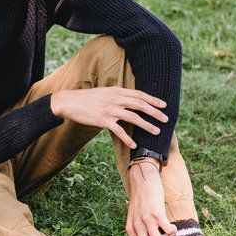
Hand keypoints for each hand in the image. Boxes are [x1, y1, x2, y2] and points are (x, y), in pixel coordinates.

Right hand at [50, 87, 168, 148]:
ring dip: (146, 125)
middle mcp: (115, 98)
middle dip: (154, 112)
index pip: (139, 94)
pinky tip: (134, 144)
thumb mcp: (104, 93)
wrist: (70, 101)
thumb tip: (129, 101)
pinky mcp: (103, 120)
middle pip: (139, 104)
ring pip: (133, 117)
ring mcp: (109, 109)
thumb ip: (117, 96)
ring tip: (156, 131)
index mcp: (116, 91)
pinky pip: (118, 130)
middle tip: (166, 119)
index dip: (153, 100)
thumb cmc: (87, 98)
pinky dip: (127, 138)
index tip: (164, 105)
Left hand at [125, 159, 176, 235]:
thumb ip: (139, 229)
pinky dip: (173, 231)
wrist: (143, 179)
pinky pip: (168, 231)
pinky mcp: (156, 213)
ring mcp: (145, 219)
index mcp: (130, 228)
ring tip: (168, 231)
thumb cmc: (142, 199)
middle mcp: (136, 225)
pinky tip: (172, 224)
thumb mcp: (135, 216)